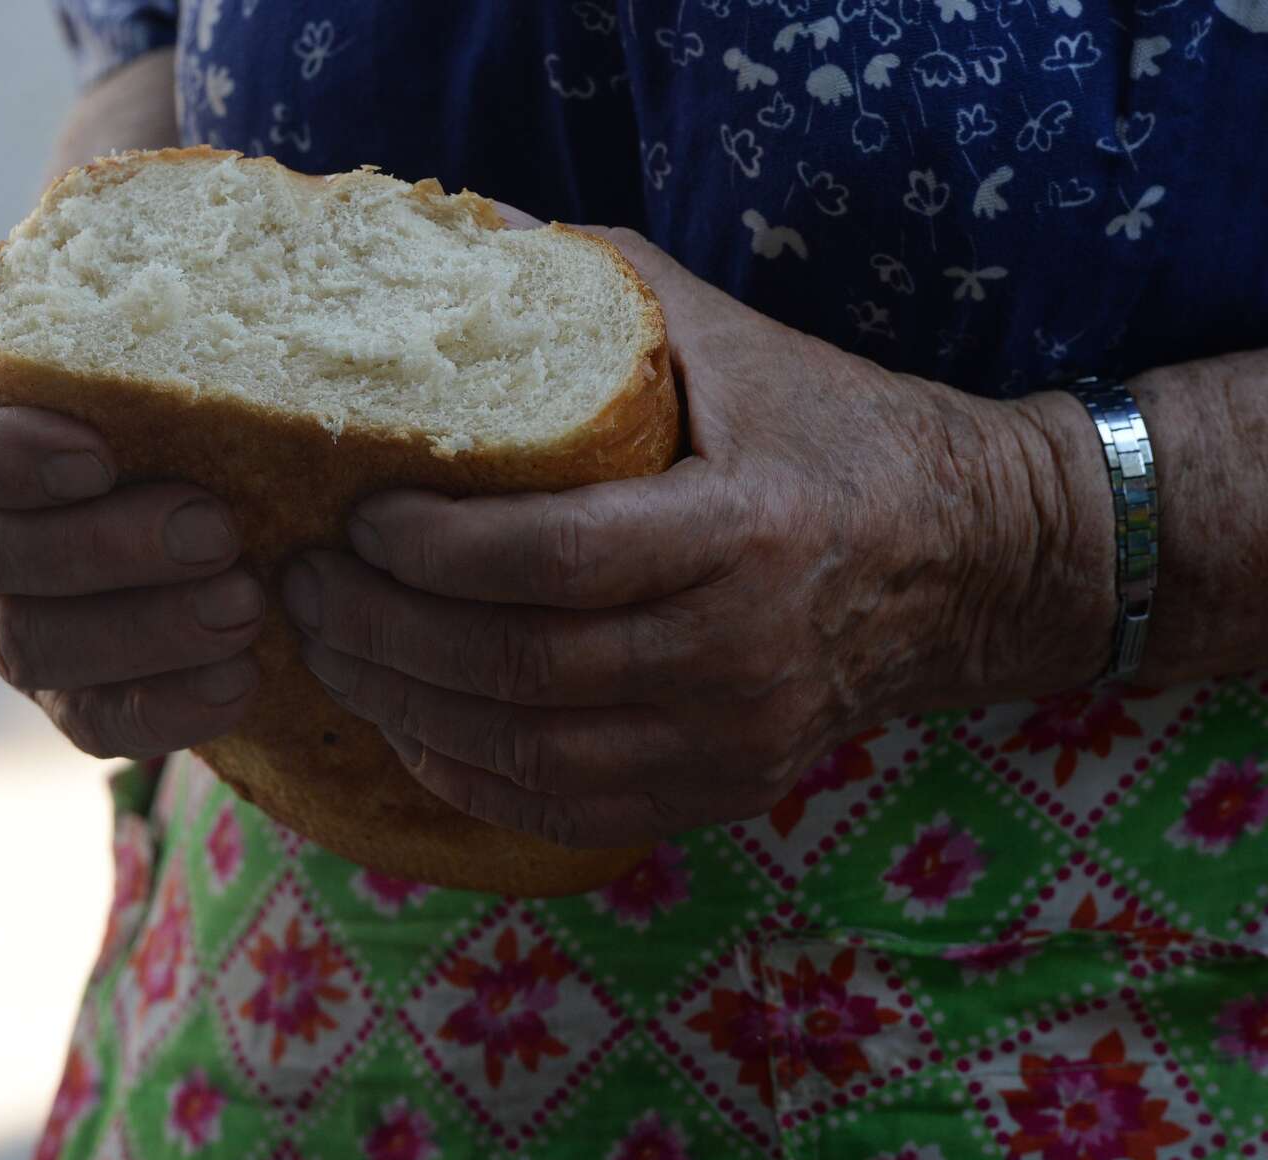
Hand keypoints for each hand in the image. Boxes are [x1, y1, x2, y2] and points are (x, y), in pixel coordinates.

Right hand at [0, 311, 265, 757]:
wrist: (174, 406)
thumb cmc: (158, 327)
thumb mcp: (149, 282)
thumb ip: (173, 274)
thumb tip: (295, 232)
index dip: (1, 453)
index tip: (95, 451)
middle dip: (104, 550)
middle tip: (218, 530)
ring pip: (30, 645)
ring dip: (142, 634)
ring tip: (245, 607)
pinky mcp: (62, 677)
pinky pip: (85, 716)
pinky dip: (162, 709)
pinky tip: (242, 681)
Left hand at [280, 229, 1112, 846]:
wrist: (967, 558)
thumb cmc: (835, 428)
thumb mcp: (733, 337)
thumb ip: (603, 288)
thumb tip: (464, 244)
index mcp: (745, 531)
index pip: (554, 561)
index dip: (432, 551)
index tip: (356, 518)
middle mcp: (742, 654)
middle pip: (518, 669)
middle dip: (381, 632)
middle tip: (301, 589)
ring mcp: (735, 739)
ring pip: (529, 751)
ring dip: (403, 707)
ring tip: (328, 650)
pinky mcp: (726, 789)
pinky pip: (567, 807)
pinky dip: (469, 775)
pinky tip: (408, 725)